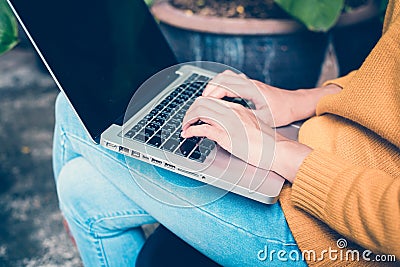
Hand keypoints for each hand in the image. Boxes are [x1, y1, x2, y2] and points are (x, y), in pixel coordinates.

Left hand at [182, 96, 276, 169]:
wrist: (278, 149)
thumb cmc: (267, 142)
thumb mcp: (250, 125)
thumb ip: (237, 122)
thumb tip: (224, 127)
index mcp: (237, 108)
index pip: (211, 99)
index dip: (198, 106)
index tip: (194, 114)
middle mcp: (231, 111)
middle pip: (202, 102)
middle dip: (189, 111)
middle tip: (186, 121)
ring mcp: (228, 122)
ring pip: (200, 111)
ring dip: (188, 119)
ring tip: (184, 128)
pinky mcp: (226, 135)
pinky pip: (203, 128)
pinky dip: (191, 130)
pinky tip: (188, 134)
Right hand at [203, 70, 341, 126]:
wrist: (295, 104)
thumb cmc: (283, 111)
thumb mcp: (264, 119)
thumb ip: (246, 118)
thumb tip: (232, 123)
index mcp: (252, 90)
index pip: (226, 86)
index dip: (212, 94)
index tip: (204, 103)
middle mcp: (250, 83)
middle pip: (222, 78)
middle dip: (209, 89)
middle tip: (201, 102)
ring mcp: (250, 82)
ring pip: (226, 76)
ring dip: (214, 85)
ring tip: (207, 98)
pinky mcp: (250, 84)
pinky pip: (231, 79)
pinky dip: (221, 85)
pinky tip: (219, 95)